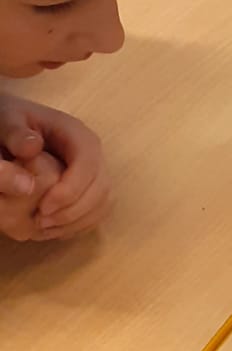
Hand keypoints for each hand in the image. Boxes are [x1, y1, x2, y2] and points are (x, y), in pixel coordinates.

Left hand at [0, 96, 109, 238]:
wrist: (14, 128)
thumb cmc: (11, 123)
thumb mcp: (6, 121)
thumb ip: (15, 133)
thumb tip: (33, 150)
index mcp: (76, 133)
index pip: (88, 163)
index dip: (71, 190)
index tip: (43, 208)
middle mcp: (91, 152)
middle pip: (101, 187)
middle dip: (74, 210)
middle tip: (40, 223)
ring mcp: (94, 171)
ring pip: (102, 202)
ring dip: (77, 221)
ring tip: (44, 228)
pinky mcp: (90, 188)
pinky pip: (96, 211)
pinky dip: (78, 225)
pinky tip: (52, 230)